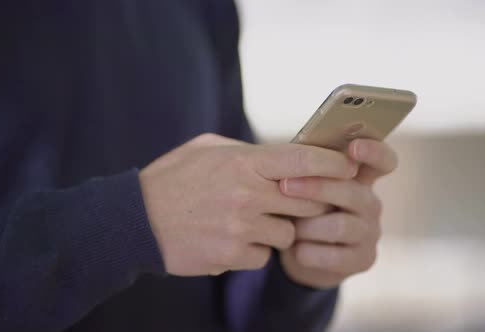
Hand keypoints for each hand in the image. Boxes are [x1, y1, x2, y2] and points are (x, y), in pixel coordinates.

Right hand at [139, 133, 357, 276]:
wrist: (136, 221)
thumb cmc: (172, 179)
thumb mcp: (205, 148)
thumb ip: (245, 150)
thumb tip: (279, 157)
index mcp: (242, 161)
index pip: (304, 159)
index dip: (332, 162)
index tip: (349, 166)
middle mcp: (247, 194)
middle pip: (308, 201)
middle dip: (310, 203)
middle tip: (297, 202)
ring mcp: (241, 227)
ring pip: (288, 233)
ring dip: (277, 230)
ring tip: (248, 222)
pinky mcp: (231, 255)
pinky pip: (264, 257)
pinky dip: (255, 251)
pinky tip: (231, 240)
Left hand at [278, 139, 398, 287]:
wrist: (301, 253)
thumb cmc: (301, 207)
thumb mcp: (304, 184)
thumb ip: (308, 168)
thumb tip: (295, 151)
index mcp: (360, 178)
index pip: (383, 161)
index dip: (374, 152)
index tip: (354, 146)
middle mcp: (371, 203)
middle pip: (352, 192)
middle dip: (316, 188)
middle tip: (285, 185)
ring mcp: (370, 233)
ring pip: (340, 225)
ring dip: (308, 226)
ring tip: (290, 227)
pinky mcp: (363, 260)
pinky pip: (333, 256)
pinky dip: (308, 252)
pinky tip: (296, 249)